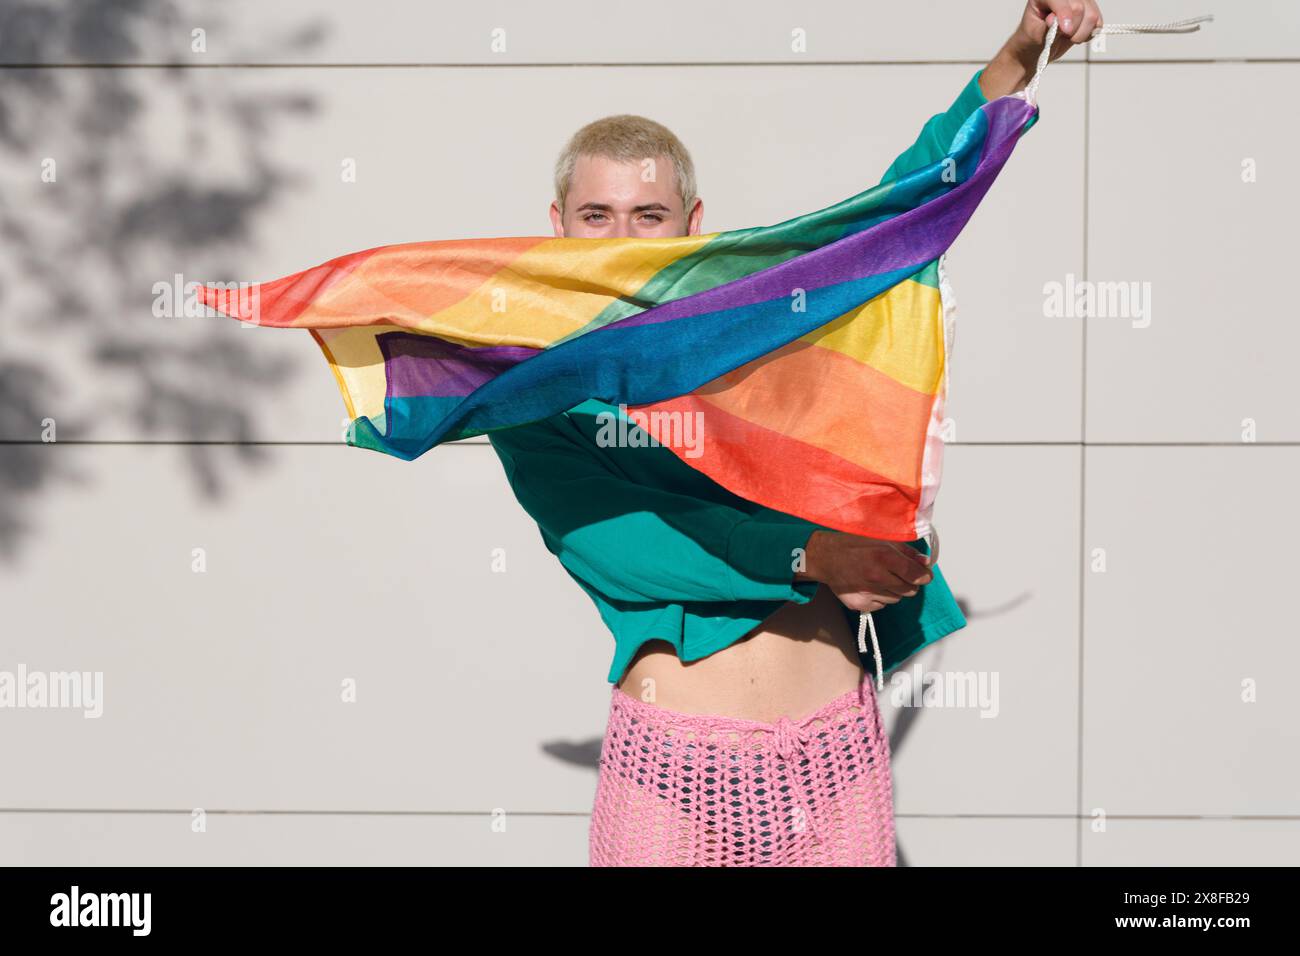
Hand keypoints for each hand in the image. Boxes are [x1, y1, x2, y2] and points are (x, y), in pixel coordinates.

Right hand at [795, 530, 933, 613]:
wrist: (825, 557)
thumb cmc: (852, 544)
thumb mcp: (881, 539)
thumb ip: (906, 551)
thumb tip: (924, 563)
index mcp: (885, 557)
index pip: (918, 575)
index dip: (924, 576)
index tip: (923, 575)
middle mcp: (877, 577)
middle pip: (910, 590)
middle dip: (909, 583)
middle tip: (898, 574)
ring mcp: (868, 593)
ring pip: (896, 599)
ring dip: (893, 590)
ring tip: (879, 578)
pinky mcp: (860, 604)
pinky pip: (881, 605)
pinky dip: (880, 597)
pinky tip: (869, 585)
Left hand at [980, 0, 1103, 98]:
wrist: (1037, 47)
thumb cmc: (1032, 38)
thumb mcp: (1034, 34)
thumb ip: (1047, 27)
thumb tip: (1060, 22)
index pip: (1059, 0)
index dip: (1064, 13)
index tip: (1066, 30)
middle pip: (1078, 7)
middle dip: (1072, 28)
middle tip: (1062, 36)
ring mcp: (1079, 1)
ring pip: (1091, 15)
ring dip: (1081, 33)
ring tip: (1068, 38)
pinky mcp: (1089, 11)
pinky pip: (1098, 23)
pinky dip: (1088, 34)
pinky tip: (1076, 35)